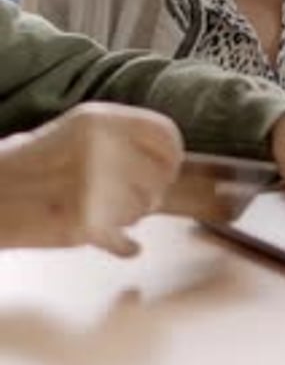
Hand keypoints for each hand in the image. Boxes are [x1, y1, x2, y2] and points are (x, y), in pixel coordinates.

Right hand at [0, 102, 183, 255]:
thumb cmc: (32, 163)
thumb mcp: (76, 128)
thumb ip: (120, 135)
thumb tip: (168, 154)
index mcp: (99, 119)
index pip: (167, 134)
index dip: (172, 156)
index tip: (167, 168)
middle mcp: (100, 148)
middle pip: (160, 176)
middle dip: (151, 191)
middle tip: (131, 196)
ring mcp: (92, 186)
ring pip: (144, 209)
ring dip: (131, 216)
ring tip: (104, 210)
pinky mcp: (83, 224)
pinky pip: (126, 241)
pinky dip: (124, 246)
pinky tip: (114, 238)